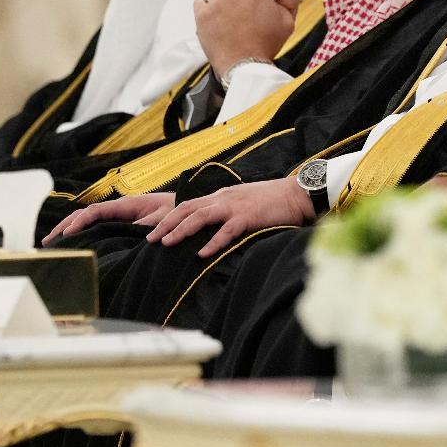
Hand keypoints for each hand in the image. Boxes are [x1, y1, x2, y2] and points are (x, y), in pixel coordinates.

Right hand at [42, 193, 177, 245]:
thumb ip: (148, 224)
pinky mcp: (120, 222)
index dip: (80, 222)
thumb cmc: (176, 210)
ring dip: (69, 229)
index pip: (96, 211)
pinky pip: (96, 225)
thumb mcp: (164, 217)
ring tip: (51, 243)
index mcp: (126, 204)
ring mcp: (118, 215)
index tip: (68, 235)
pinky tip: (72, 243)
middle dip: (65, 226)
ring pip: (87, 220)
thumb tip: (131, 233)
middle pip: (85, 214)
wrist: (186, 207)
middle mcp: (118, 208)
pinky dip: (81, 232)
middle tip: (47, 242)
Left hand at [144, 178, 312, 257]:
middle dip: (164, 224)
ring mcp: (235, 207)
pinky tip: (202, 254)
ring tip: (166, 243)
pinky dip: (213, 242)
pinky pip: (226, 231)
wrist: (298, 193)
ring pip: (199, 217)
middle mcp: (223, 198)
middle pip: (186, 209)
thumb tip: (212, 228)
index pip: (187, 204)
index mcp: (221, 196)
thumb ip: (227, 211)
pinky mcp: (248, 217)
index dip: (167, 217)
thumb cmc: (274, 201)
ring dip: (180, 230)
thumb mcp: (244, 202)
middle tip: (148, 239)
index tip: (151, 229)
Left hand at [195, 0, 296, 79]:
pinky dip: (206, 7)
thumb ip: (290, 0)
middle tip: (245, 3)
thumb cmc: (267, 44)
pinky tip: (215, 17)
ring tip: (228, 9)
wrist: (244, 64)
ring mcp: (216, 1)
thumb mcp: (289, 22)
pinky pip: (199, 1)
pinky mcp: (202, 14)